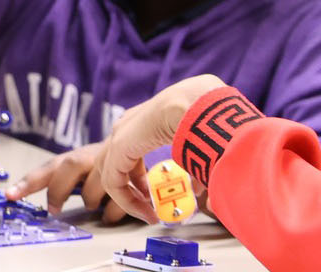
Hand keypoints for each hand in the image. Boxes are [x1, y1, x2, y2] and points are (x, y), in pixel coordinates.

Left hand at [2, 142, 126, 221]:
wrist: (138, 148)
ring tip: (96, 206)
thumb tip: (42, 201)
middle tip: (54, 209)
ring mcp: (111, 162)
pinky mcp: (131, 173)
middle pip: (69, 165)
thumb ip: (63, 181)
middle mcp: (91, 157)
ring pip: (95, 183)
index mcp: (75, 158)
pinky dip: (113, 211)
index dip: (28, 182)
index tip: (10, 195)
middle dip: (59, 190)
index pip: (47, 168)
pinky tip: (114, 211)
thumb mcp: (81, 172)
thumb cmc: (105, 165)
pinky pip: (120, 198)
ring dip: (92, 200)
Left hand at [94, 74, 224, 223]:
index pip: (130, 151)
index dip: (141, 180)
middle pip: (116, 162)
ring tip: (148, 215)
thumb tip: (199, 189)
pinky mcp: (119, 146)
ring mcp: (122, 133)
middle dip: (131, 189)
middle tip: (148, 209)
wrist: (202, 105)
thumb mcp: (201, 144)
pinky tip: (145, 212)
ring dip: (129, 197)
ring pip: (112, 172)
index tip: (155, 201)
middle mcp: (130, 123)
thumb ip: (196, 168)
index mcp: (147, 118)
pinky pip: (113, 179)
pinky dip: (126, 200)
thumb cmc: (209, 117)